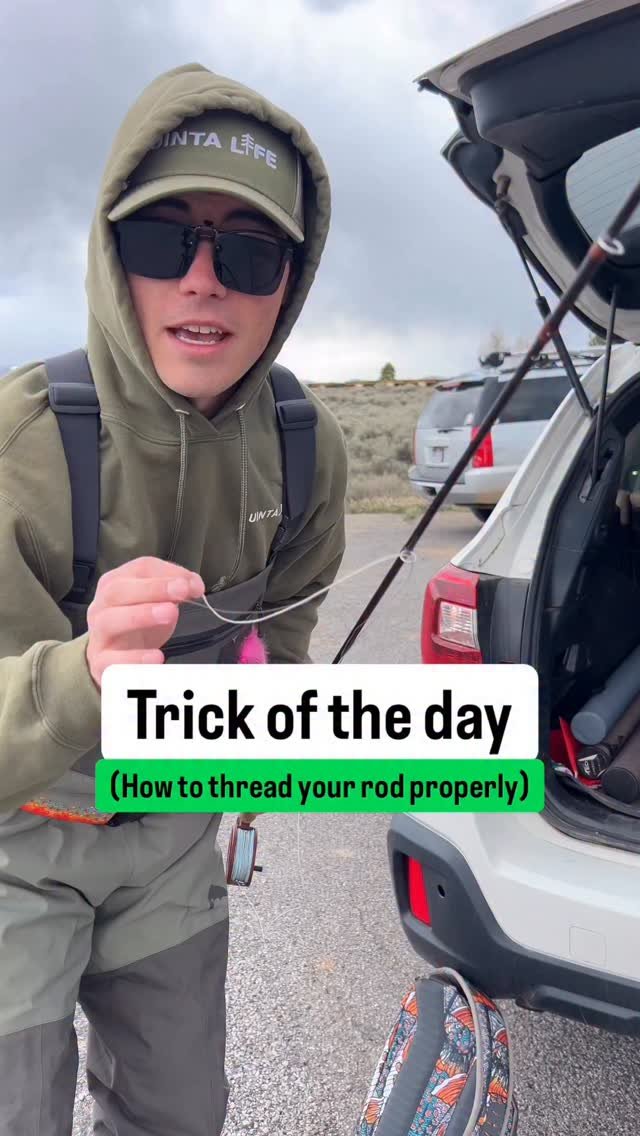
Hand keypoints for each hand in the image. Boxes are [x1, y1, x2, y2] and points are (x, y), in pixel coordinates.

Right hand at [86, 556, 203, 688]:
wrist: (112, 659)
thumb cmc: (136, 626)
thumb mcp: (156, 604)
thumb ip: (174, 592)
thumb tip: (194, 586)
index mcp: (116, 584)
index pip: (139, 569)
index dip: (168, 573)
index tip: (193, 584)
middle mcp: (101, 606)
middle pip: (118, 590)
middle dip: (153, 588)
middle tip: (181, 591)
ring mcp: (98, 634)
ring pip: (109, 621)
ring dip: (141, 615)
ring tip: (170, 614)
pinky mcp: (100, 663)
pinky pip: (111, 660)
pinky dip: (134, 658)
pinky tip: (156, 656)